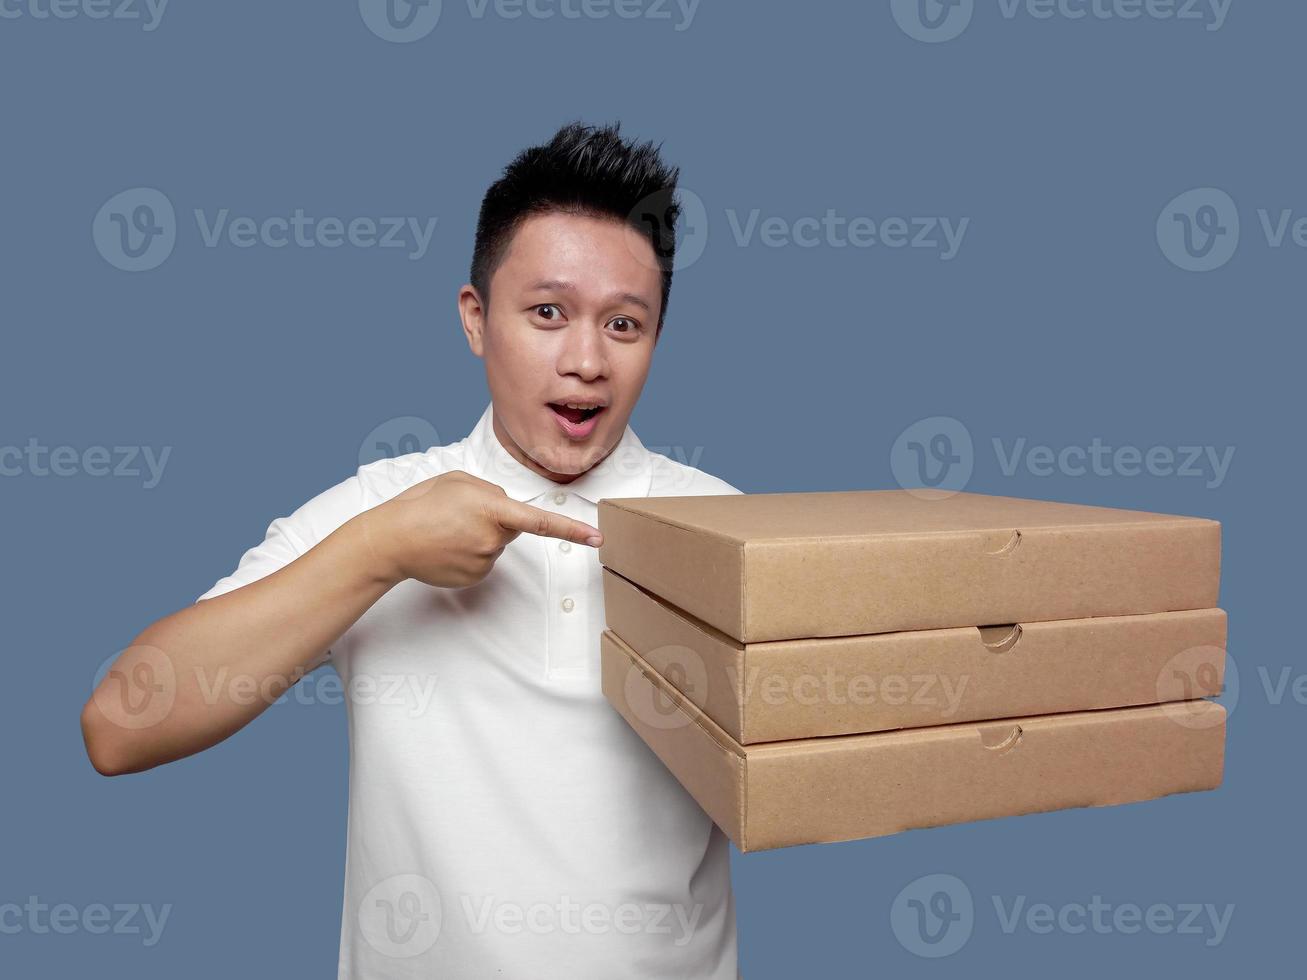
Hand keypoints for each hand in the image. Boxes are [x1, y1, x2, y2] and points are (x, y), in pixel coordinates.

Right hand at [359, 469, 603, 588]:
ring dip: (480, 535)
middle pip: (512, 527)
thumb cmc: (422, 504)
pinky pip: (484, 560)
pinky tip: (447, 547)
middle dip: (497, 519)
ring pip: (496, 544)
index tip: (597, 538)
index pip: (541, 521)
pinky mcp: (475, 577)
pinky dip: (470, 553)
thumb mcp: (459, 481)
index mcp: (492, 508)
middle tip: (461, 514)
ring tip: (448, 530)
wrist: (391, 540)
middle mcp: (493, 538)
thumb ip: (491, 490)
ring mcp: (485, 561)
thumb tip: (505, 508)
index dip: (572, 529)